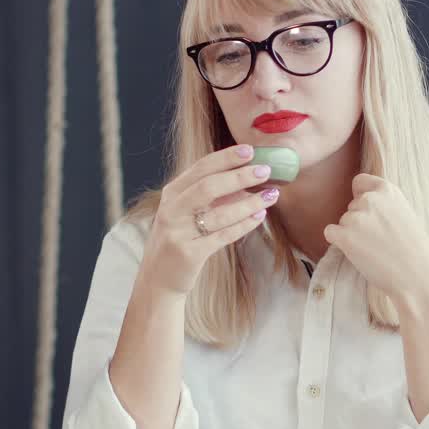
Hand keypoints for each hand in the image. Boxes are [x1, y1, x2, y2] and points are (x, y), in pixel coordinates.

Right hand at [144, 144, 279, 294]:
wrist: (158, 278)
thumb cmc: (178, 239)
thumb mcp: (185, 212)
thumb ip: (209, 195)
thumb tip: (245, 179)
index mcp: (172, 194)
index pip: (200, 168)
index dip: (226, 158)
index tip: (250, 150)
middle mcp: (172, 210)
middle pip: (208, 186)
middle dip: (240, 176)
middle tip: (265, 170)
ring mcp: (178, 232)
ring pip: (220, 214)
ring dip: (249, 203)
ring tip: (270, 195)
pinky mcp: (189, 253)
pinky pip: (223, 236)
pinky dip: (244, 225)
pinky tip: (259, 216)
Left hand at [322, 174, 428, 303]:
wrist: (418, 275)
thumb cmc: (415, 250)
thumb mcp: (404, 213)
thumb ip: (384, 204)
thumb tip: (360, 201)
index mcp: (387, 190)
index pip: (360, 181)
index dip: (360, 195)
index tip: (368, 210)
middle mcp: (369, 200)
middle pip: (351, 206)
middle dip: (359, 221)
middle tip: (379, 240)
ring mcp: (355, 217)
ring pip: (342, 222)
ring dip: (352, 235)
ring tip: (375, 249)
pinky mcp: (344, 236)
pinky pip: (330, 233)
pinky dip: (339, 243)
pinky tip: (359, 253)